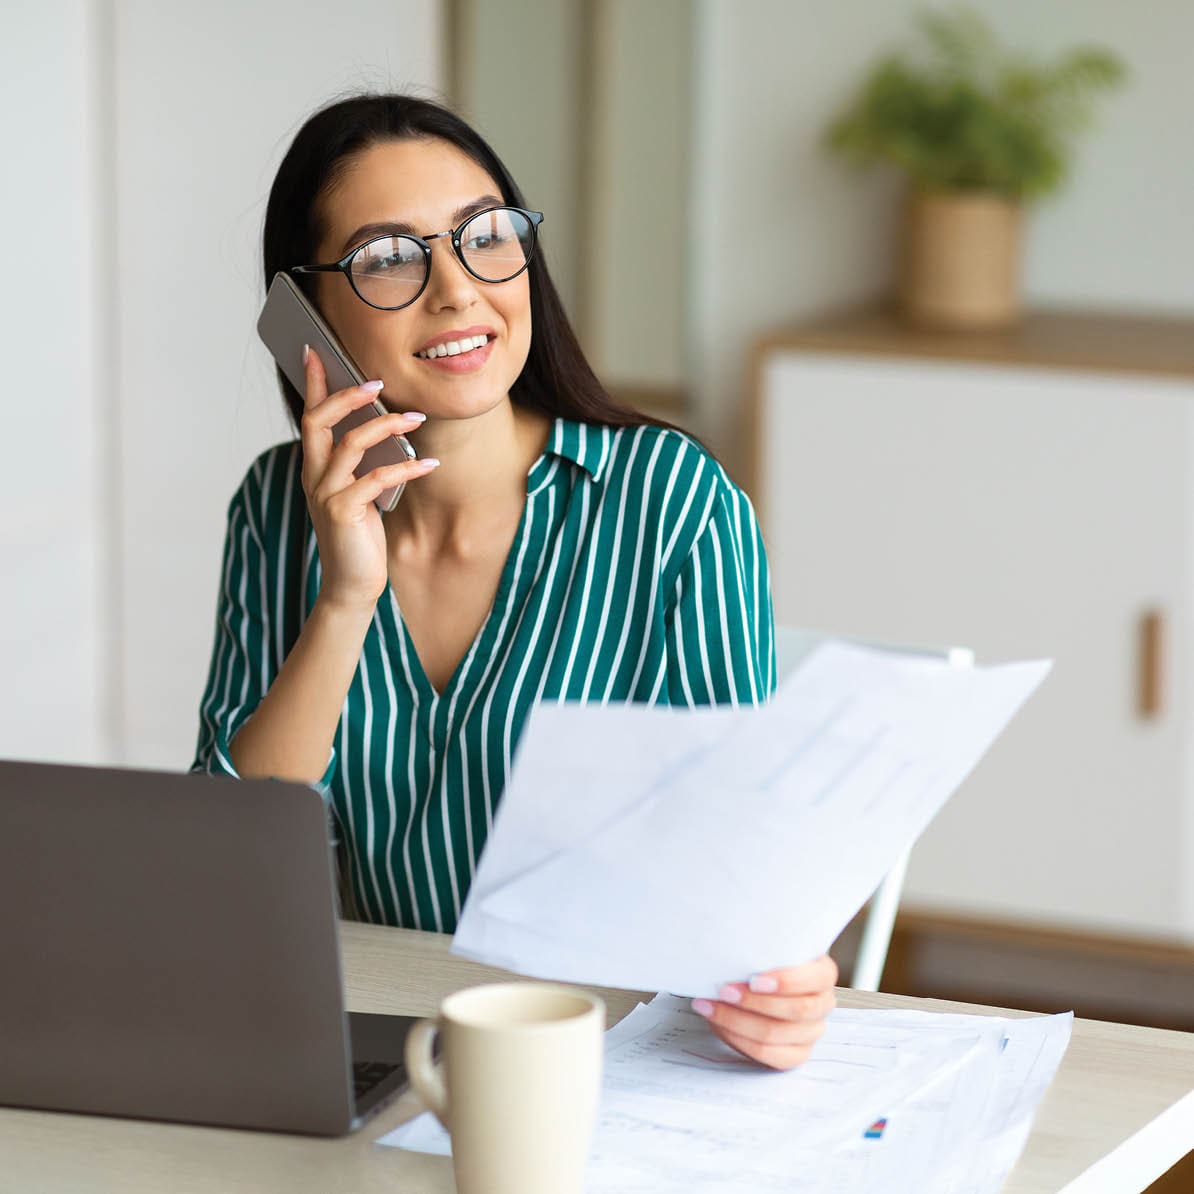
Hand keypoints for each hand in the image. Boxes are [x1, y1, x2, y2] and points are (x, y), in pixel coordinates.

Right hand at [299, 345, 437, 611]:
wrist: (353, 585)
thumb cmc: (359, 537)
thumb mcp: (359, 493)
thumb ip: (361, 464)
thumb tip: (385, 425)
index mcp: (315, 468)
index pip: (310, 416)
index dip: (313, 384)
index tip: (317, 351)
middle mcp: (314, 477)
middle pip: (319, 421)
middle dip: (346, 395)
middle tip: (377, 382)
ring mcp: (325, 494)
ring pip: (351, 444)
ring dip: (386, 426)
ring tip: (416, 417)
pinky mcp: (343, 512)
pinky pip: (376, 478)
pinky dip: (405, 467)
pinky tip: (429, 463)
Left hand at [691, 955, 837, 1070]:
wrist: (753, 984)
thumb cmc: (761, 963)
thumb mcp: (766, 950)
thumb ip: (761, 951)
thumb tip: (734, 951)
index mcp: (823, 973)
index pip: (816, 980)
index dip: (787, 982)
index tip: (754, 980)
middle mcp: (822, 1004)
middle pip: (796, 1010)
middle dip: (754, 1001)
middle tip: (724, 990)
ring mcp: (811, 1032)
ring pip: (775, 1034)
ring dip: (737, 1020)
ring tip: (711, 1006)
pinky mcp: (795, 1054)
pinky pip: (767, 1054)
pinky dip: (738, 1038)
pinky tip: (719, 1024)